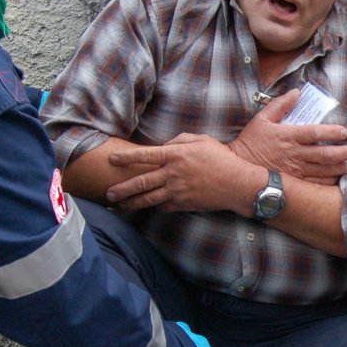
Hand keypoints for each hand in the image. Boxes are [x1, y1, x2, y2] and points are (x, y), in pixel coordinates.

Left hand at [106, 136, 261, 212]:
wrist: (237, 184)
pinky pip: (164, 206)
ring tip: (121, 204)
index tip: (112, 160)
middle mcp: (173, 174)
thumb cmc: (222, 158)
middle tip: (108, 193)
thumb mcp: (202, 140)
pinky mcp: (184, 204)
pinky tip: (147, 206)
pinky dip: (155, 206)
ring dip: (132, 202)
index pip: (145, 155)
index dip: (126, 157)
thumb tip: (164, 146)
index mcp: (176, 155)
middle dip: (122, 188)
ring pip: (148, 198)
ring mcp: (177, 191)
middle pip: (141, 182)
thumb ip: (179, 140)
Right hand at [231, 89, 346, 184]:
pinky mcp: (293, 184)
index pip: (316, 133)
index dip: (333, 132)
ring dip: (339, 166)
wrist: (239, 168)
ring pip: (323, 170)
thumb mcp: (262, 119)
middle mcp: (294, 154)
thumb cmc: (250, 142)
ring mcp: (295, 171)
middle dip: (341, 152)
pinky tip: (336, 178)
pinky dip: (328, 182)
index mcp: (288, 136)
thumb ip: (280, 104)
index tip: (344, 132)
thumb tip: (296, 92)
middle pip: (324, 154)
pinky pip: (315, 184)